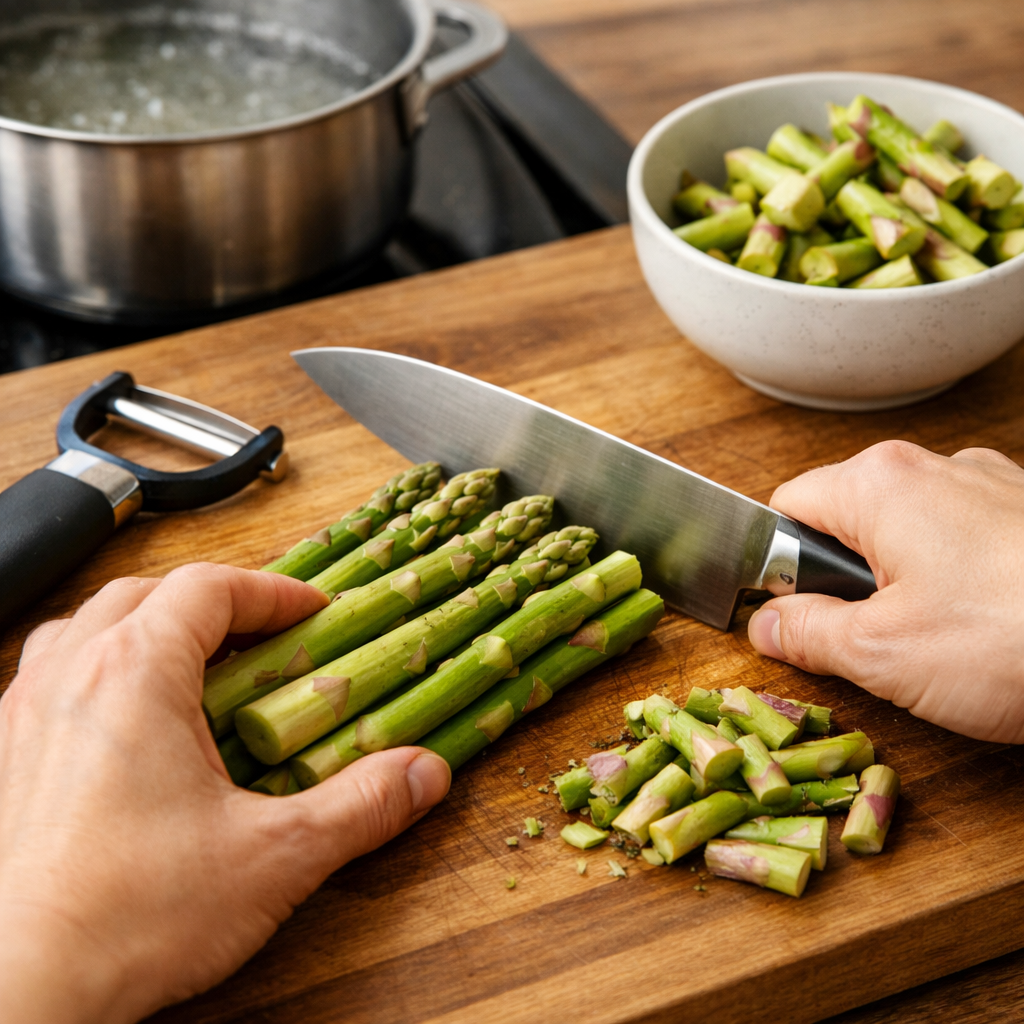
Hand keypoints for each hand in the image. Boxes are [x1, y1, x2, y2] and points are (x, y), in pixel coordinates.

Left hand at [0, 564, 450, 1023]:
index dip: (271, 592)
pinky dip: (96, 672)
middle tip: (263, 639)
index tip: (312, 612)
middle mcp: (69, 677)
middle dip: (212, 604)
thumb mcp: (276, 855)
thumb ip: (361, 805)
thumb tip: (423, 774)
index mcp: (134, 672)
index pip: (208, 588)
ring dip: (143, 627)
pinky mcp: (2, 760)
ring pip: (82, 627)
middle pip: (144, 594)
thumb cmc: (128, 918)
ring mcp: (21, 717)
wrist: (20, 994)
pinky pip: (46, 679)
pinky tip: (125, 724)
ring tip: (190, 666)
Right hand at [747, 440, 1023, 743]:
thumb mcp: (880, 653)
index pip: (785, 507)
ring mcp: (991, 486)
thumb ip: (806, 633)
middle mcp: (935, 467)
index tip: (794, 614)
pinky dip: (956, 579)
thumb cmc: (1011, 640)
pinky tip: (981, 627)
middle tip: (869, 640)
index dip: (777, 564)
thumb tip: (767, 625)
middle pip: (847, 518)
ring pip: (907, 532)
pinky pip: (963, 540)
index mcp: (881, 483)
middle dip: (844, 579)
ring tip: (935, 641)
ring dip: (901, 583)